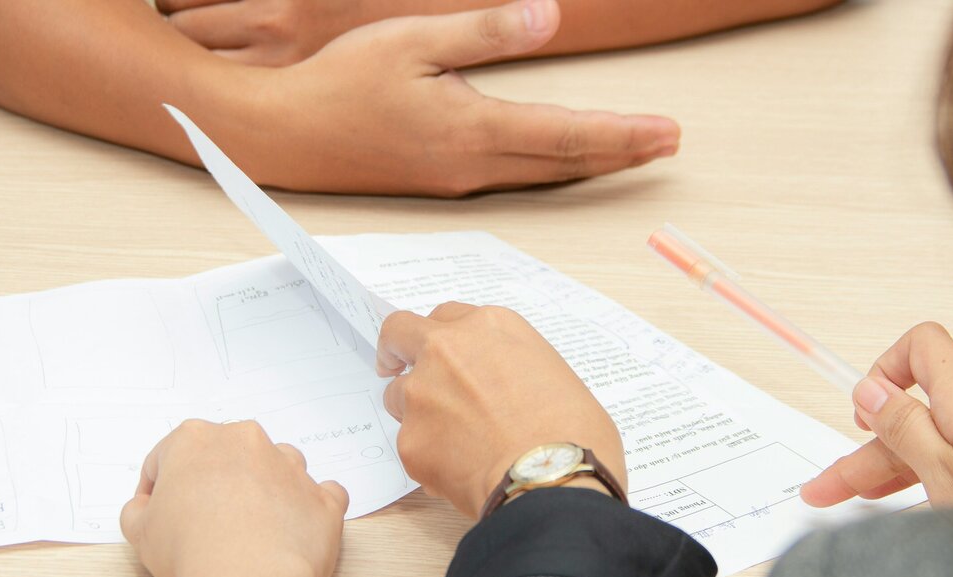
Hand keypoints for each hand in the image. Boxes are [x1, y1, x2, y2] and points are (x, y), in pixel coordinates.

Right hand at [120, 420, 347, 576]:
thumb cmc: (191, 552)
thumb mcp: (138, 532)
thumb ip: (137, 510)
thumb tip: (144, 508)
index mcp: (196, 440)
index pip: (169, 456)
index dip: (159, 488)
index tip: (160, 510)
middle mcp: (246, 442)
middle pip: (227, 455)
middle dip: (215, 482)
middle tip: (203, 521)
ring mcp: (290, 467)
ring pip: (277, 466)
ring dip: (264, 490)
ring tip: (250, 529)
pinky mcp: (322, 496)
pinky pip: (321, 494)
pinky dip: (309, 509)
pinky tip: (292, 530)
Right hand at [196, 0, 679, 195]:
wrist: (284, 137)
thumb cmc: (341, 85)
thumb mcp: (414, 41)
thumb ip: (486, 33)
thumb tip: (549, 17)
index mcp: (472, 129)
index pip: (568, 135)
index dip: (623, 135)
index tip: (667, 133)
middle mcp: (473, 165)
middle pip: (565, 163)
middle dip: (622, 152)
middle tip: (668, 145)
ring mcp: (457, 181)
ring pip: (543, 174)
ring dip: (592, 163)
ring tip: (631, 152)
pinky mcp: (441, 183)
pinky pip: (515, 177)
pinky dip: (554, 167)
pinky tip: (564, 161)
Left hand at [377, 302, 625, 517]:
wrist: (552, 479)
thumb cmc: (572, 432)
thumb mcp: (553, 374)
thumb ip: (510, 367)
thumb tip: (502, 390)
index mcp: (489, 327)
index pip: (447, 317)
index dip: (445, 338)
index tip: (444, 354)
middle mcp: (447, 349)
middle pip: (400, 332)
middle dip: (396, 349)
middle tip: (396, 366)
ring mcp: (422, 392)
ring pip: (397, 394)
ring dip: (415, 411)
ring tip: (453, 441)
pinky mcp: (410, 439)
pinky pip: (411, 445)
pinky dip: (429, 457)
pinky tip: (463, 473)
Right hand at [801, 322, 952, 507]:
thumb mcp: (944, 475)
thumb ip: (903, 428)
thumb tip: (870, 391)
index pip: (921, 346)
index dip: (886, 369)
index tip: (860, 406)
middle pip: (918, 410)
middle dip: (872, 443)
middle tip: (834, 480)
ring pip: (937, 437)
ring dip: (896, 462)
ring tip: (860, 494)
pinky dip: (932, 468)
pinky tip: (909, 491)